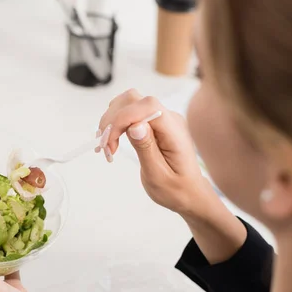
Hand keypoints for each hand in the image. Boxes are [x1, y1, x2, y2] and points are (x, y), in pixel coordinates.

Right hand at [97, 89, 209, 215]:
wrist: (188, 193)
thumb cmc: (175, 189)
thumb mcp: (158, 175)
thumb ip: (147, 148)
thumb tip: (135, 125)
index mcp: (174, 131)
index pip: (146, 106)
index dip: (122, 118)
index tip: (109, 141)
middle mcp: (169, 118)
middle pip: (133, 99)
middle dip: (112, 120)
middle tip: (104, 147)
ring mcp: (161, 119)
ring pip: (127, 104)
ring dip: (111, 122)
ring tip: (106, 147)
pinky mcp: (152, 123)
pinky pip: (129, 114)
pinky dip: (114, 125)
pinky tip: (110, 142)